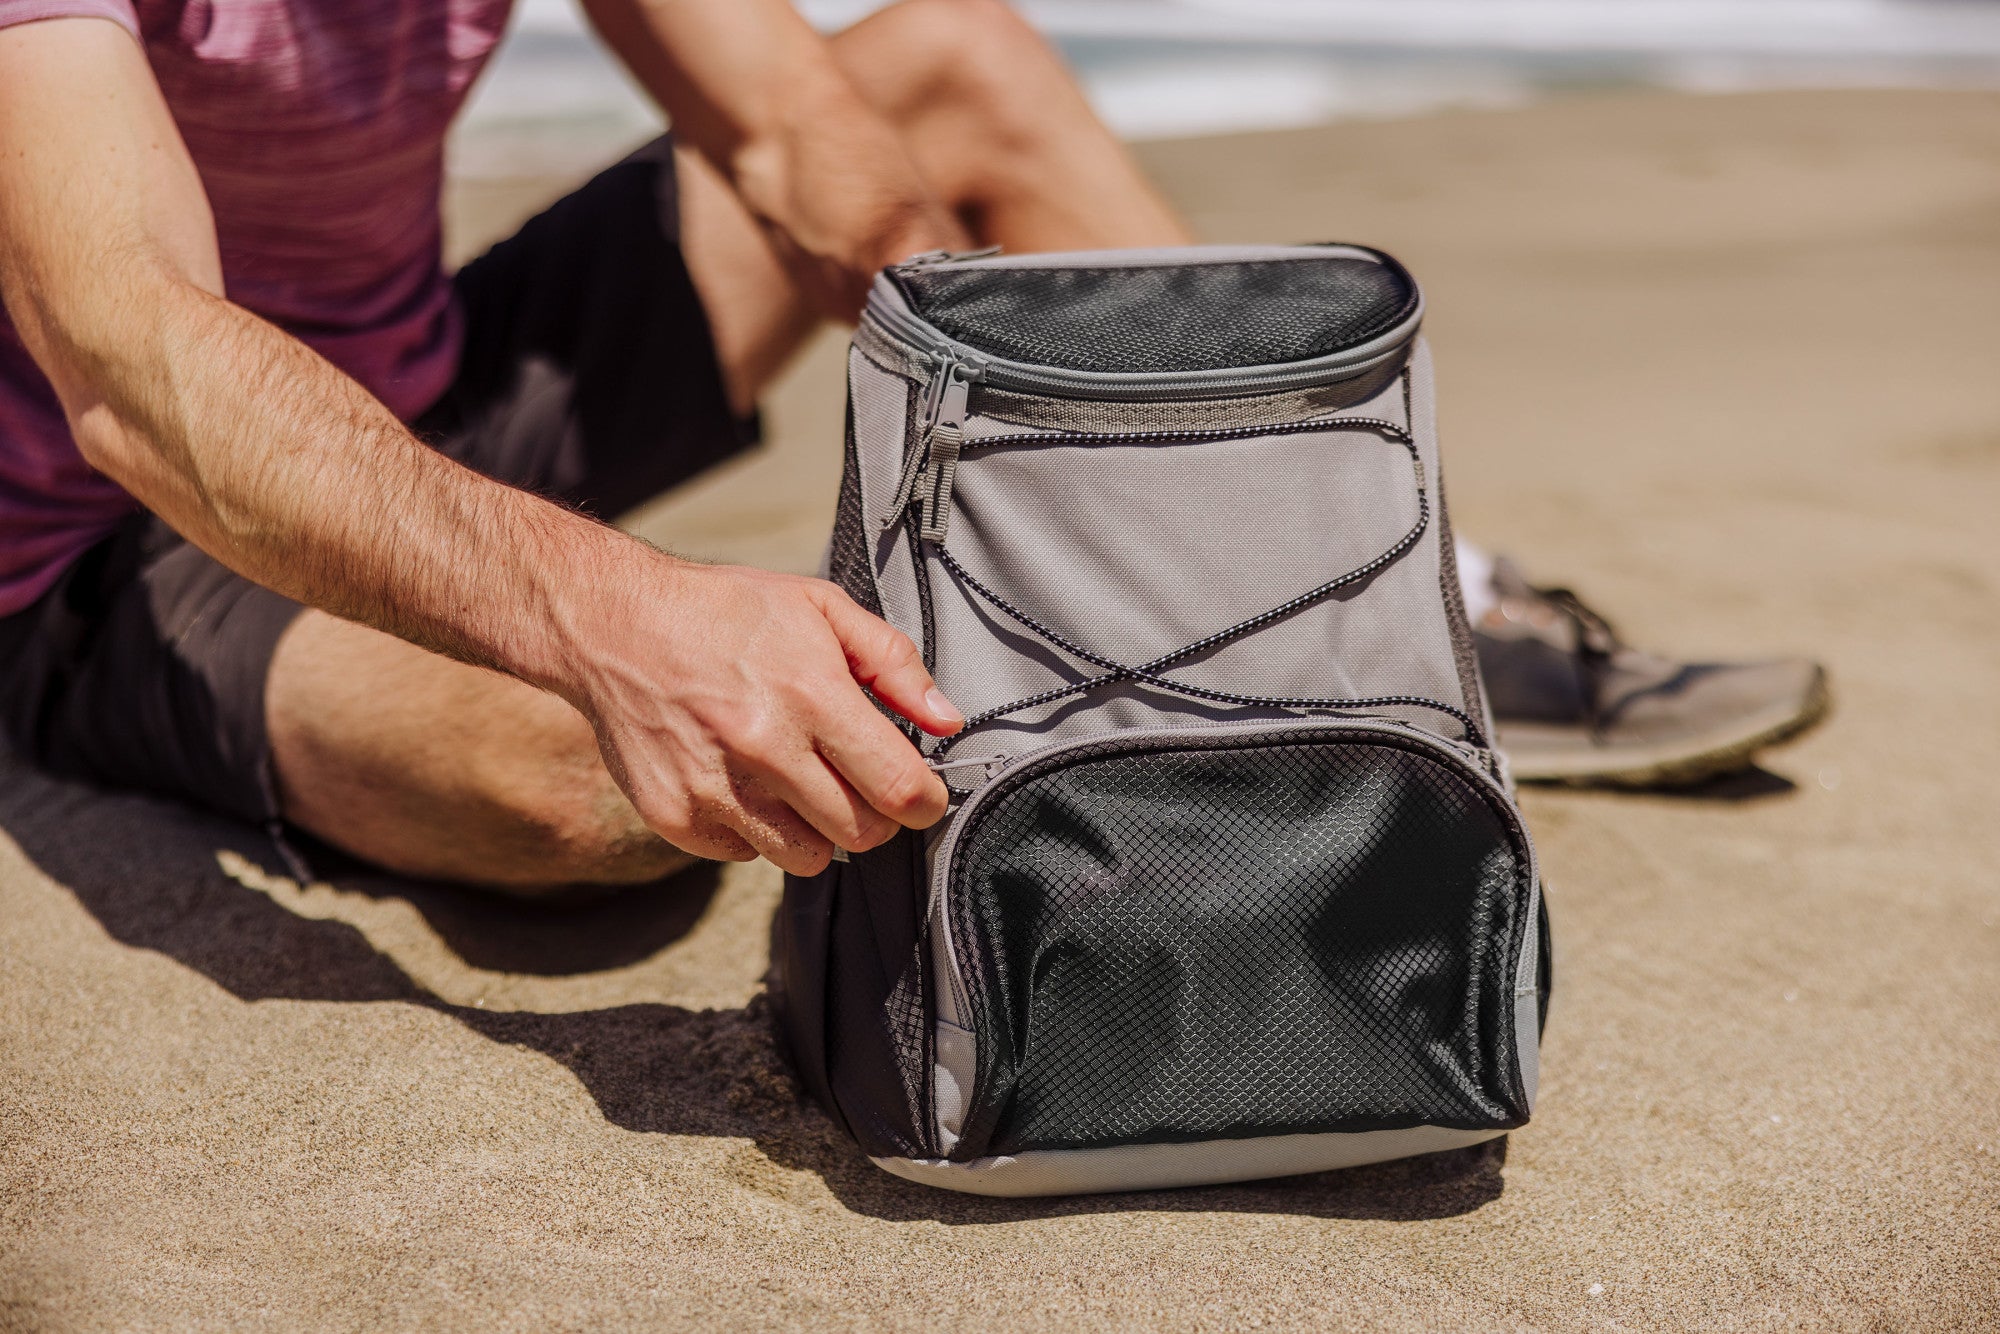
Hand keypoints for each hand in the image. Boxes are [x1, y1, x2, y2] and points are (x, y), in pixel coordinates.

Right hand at [569, 554, 962, 874]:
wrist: (613, 624)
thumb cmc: (726, 611)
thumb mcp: (820, 607)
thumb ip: (892, 663)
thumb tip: (945, 720)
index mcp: (810, 694)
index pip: (897, 787)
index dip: (924, 802)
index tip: (921, 797)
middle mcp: (763, 748)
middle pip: (859, 834)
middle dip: (874, 817)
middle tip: (858, 784)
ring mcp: (713, 788)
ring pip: (806, 859)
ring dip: (817, 831)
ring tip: (798, 782)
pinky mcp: (673, 815)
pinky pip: (745, 855)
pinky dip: (755, 831)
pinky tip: (743, 782)